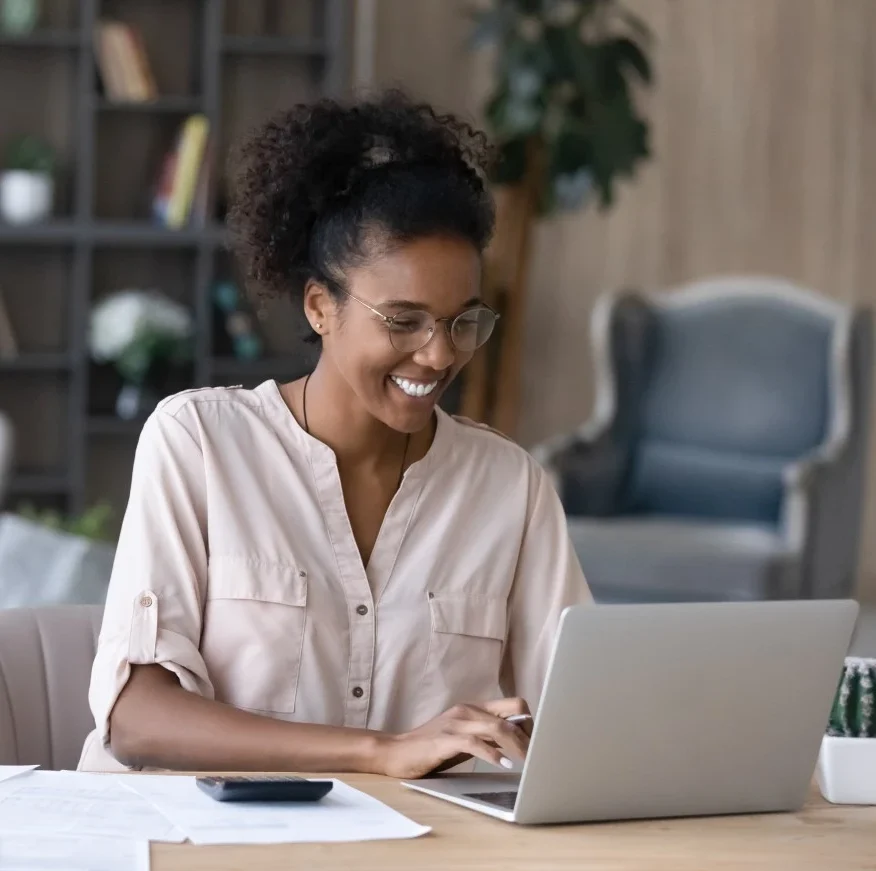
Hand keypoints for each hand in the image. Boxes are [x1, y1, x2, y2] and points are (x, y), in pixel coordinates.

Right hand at [377, 698, 531, 779]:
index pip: (515, 704)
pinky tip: (503, 765)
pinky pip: (474, 743)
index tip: (538, 744)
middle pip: (511, 715)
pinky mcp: (445, 739)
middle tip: (538, 757)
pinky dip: (492, 754)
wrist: (396, 752)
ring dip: (516, 746)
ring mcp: (455, 723)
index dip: (530, 723)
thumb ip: (487, 736)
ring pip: (496, 728)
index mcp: (474, 708)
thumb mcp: (465, 739)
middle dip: (529, 736)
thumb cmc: (432, 748)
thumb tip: (519, 742)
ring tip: (528, 762)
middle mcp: (467, 710)